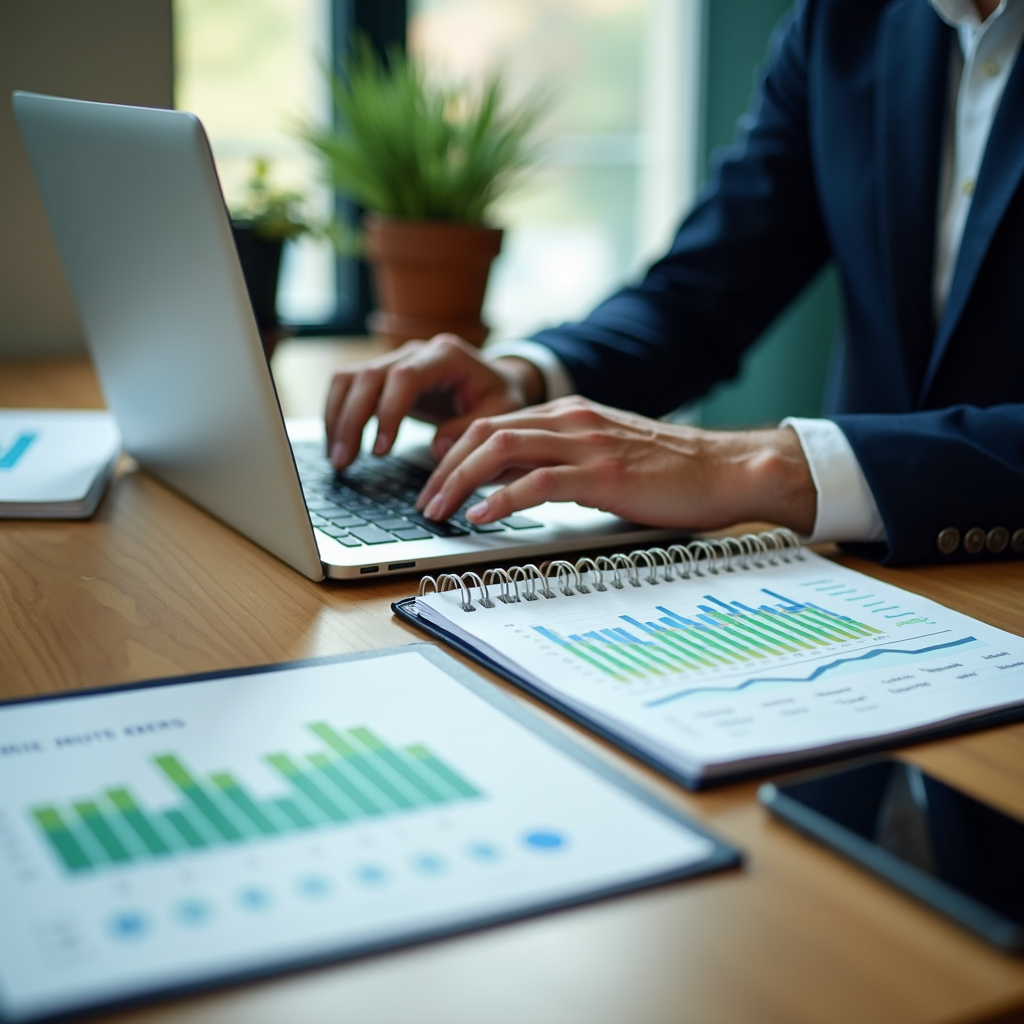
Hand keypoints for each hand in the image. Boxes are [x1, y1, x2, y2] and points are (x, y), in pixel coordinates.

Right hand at [324, 333, 544, 468]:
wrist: (495, 382)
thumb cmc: (499, 398)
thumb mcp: (501, 414)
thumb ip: (471, 429)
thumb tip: (438, 448)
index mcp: (447, 355)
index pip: (405, 376)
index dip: (388, 411)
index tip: (381, 450)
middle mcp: (415, 350)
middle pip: (369, 376)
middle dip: (352, 421)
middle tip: (345, 462)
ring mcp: (395, 358)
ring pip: (349, 378)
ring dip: (337, 418)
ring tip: (337, 459)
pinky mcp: (383, 374)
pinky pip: (348, 386)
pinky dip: (337, 413)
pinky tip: (337, 443)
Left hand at [415, 396, 816, 533]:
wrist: (725, 469)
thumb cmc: (669, 471)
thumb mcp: (606, 455)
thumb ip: (565, 462)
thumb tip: (521, 487)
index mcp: (569, 413)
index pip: (493, 422)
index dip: (454, 450)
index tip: (435, 480)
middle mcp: (571, 420)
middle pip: (484, 431)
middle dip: (444, 467)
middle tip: (424, 501)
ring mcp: (586, 444)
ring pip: (500, 450)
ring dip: (459, 482)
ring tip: (438, 511)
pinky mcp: (602, 474)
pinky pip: (536, 482)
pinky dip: (499, 499)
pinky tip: (480, 517)